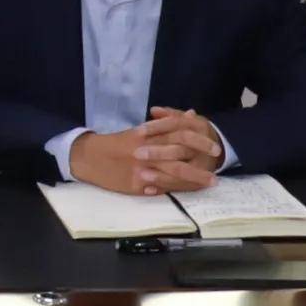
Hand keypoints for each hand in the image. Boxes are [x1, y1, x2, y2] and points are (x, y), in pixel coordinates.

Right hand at [68, 120, 218, 197]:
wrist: (88, 157)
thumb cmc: (115, 144)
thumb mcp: (140, 131)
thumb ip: (167, 124)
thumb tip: (192, 114)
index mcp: (148, 133)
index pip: (180, 133)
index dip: (200, 140)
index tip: (216, 147)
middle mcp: (147, 148)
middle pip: (181, 152)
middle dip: (201, 160)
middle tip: (217, 166)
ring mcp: (142, 167)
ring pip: (174, 172)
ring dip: (194, 179)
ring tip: (210, 182)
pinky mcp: (135, 183)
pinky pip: (159, 187)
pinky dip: (174, 189)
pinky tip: (188, 192)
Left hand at [138, 107, 227, 186]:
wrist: (217, 150)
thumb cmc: (194, 133)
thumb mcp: (186, 121)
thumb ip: (170, 115)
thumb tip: (154, 110)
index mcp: (199, 127)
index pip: (176, 125)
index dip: (157, 127)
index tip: (139, 131)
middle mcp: (202, 147)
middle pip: (179, 149)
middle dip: (158, 152)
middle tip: (137, 154)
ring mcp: (202, 166)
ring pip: (181, 170)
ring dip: (160, 174)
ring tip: (141, 174)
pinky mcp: (198, 182)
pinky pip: (181, 187)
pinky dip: (164, 188)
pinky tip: (148, 189)